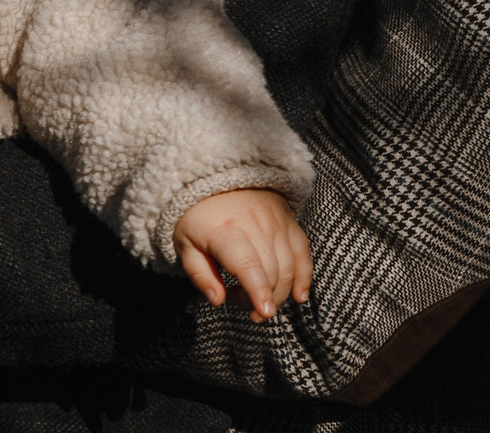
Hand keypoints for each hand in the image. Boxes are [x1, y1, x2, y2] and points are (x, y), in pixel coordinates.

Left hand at [175, 188, 312, 321]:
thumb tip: (218, 301)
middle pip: (271, 272)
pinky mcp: (289, 220)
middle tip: (243, 305)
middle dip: (262, 300)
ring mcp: (275, 221)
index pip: (247, 264)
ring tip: (260, 302)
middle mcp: (255, 224)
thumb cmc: (197, 217)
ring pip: (288, 266)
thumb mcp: (185, 244)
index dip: (258, 291)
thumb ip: (200, 275)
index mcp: (224, 230)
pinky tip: (298, 296)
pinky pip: (303, 252)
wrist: (214, 175)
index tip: (263, 313)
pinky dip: (304, 276)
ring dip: (279, 293)